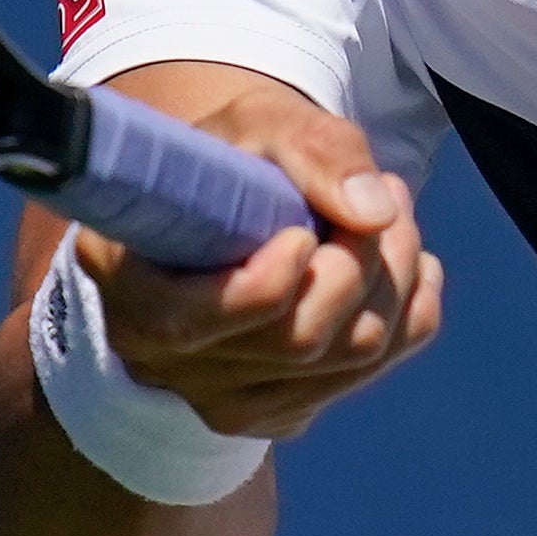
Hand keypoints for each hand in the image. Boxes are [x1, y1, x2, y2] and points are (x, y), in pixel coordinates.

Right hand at [80, 62, 443, 440]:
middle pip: (297, 339)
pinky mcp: (281, 411)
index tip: (305, 229)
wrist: (229, 207)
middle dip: (363, 259)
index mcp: (128, 287)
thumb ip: (313, 151)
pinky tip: (403, 265)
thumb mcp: (257, 125)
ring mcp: (223, 400)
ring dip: (398, 276)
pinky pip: (371, 371)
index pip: (199, 321)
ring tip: (394, 215)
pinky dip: (408, 310)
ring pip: (348, 358)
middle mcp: (164, 362)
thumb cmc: (231, 160)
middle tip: (387, 190)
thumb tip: (372, 211)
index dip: (272, 278)